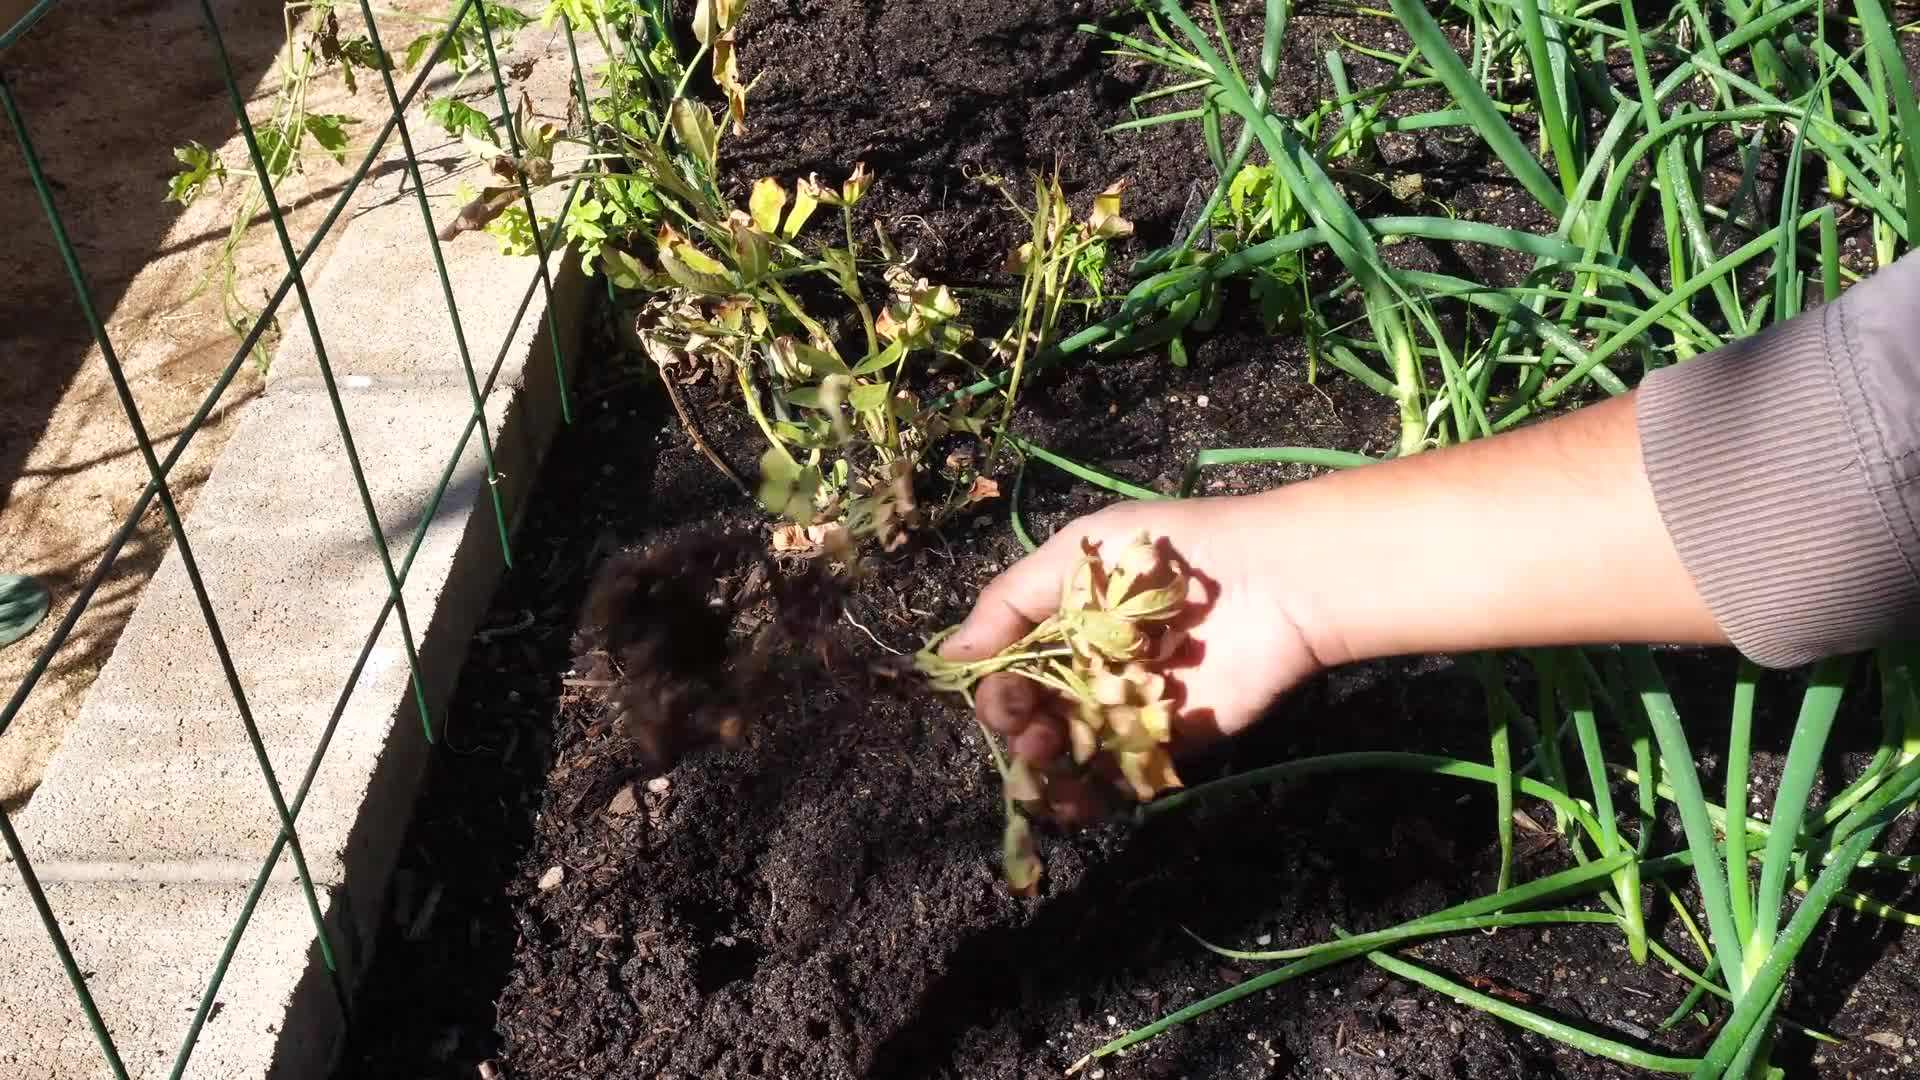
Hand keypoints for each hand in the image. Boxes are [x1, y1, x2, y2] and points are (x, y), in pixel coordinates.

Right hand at [938, 494, 1323, 822]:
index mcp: (1064, 626)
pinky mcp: (1166, 744)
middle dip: (1020, 731)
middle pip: (1033, 720)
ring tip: (1051, 761)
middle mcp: (1089, 672)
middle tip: (1033, 731)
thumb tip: (949, 656)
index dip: (997, 691)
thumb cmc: (1171, 551)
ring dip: (1045, 772)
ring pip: (1067, 758)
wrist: (1270, 580)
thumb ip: (1010, 601)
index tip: (1005, 698)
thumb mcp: (1077, 551)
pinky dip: (1089, 798)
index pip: (1011, 672)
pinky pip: (1117, 780)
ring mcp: (1126, 712)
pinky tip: (1077, 798)